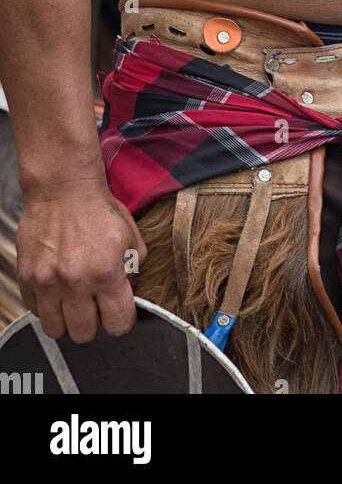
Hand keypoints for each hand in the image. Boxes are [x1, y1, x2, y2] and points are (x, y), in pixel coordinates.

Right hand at [17, 175, 146, 342]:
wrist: (63, 188)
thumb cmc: (99, 210)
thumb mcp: (131, 237)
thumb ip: (133, 272)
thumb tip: (126, 295)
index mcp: (106, 273)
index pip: (118, 324)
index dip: (121, 320)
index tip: (118, 312)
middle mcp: (75, 281)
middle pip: (84, 334)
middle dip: (93, 323)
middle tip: (94, 304)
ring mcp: (47, 282)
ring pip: (56, 330)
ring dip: (66, 319)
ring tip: (73, 300)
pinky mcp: (27, 278)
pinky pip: (35, 311)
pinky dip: (46, 305)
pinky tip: (57, 287)